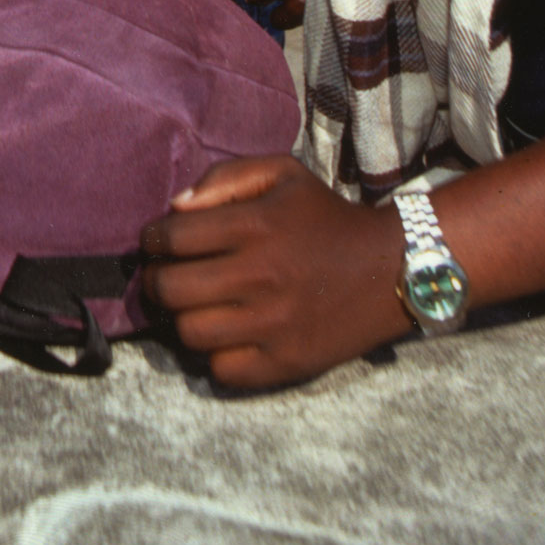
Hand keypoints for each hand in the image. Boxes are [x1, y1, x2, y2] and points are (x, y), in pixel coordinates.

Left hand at [140, 154, 408, 389]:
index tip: (155, 242)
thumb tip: (175, 209)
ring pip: (190, 333)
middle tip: (164, 276)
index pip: (172, 237)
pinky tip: (226, 335)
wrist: (391, 268)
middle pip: (171, 289)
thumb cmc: (326, 217)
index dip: (152, 239)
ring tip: (193, 307)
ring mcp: (274, 324)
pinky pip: (222, 371)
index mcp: (256, 225)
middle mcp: (261, 275)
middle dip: (156, 281)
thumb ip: (225, 179)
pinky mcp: (287, 362)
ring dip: (182, 319)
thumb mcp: (282, 174)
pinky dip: (215, 355)